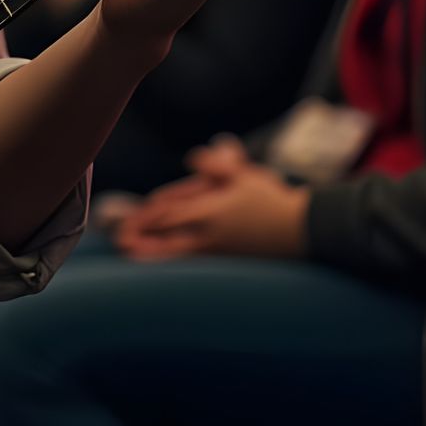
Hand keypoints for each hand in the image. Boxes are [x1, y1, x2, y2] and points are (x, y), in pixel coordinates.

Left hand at [114, 154, 308, 260]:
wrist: (305, 231)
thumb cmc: (274, 199)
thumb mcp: (245, 175)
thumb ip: (217, 166)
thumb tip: (193, 159)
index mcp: (211, 210)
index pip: (169, 212)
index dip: (146, 216)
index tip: (127, 221)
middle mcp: (210, 233)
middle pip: (167, 234)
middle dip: (142, 235)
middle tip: (119, 240)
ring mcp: (219, 250)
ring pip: (178, 254)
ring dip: (153, 254)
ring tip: (131, 257)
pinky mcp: (229, 261)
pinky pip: (195, 263)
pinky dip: (176, 263)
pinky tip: (166, 266)